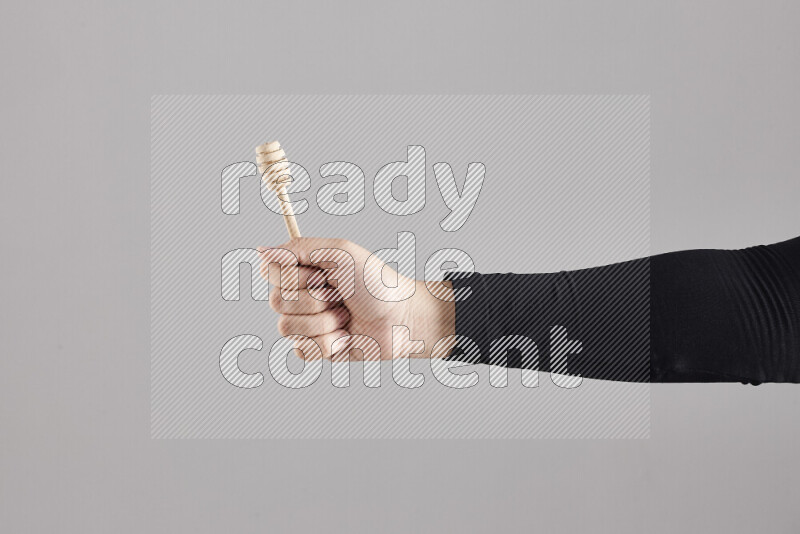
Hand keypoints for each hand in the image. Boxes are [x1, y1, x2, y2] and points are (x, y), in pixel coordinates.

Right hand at [258, 237, 455, 360]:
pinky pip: (302, 351)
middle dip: (315, 300)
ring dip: (324, 323)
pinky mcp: (317, 349)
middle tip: (341, 296)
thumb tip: (261, 251)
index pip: (271, 272)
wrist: (403, 318)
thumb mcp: (341, 253)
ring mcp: (308, 324)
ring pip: (287, 328)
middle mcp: (301, 296)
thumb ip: (300, 248)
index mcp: (304, 271)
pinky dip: (328, 345)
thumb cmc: (377, 283)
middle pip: (277, 302)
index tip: (322, 275)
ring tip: (346, 317)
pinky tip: (346, 337)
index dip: (294, 276)